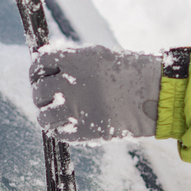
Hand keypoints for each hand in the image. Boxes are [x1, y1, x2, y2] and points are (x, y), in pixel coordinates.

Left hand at [29, 46, 161, 141]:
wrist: (153, 94)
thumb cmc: (127, 72)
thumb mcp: (97, 56)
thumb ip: (70, 61)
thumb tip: (47, 67)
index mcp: (73, 61)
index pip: (39, 63)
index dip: (37, 71)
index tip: (40, 76)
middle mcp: (70, 84)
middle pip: (39, 91)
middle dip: (42, 94)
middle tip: (50, 97)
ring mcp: (75, 108)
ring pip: (43, 115)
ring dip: (47, 114)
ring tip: (57, 113)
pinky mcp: (83, 130)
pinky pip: (58, 133)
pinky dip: (60, 130)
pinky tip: (69, 125)